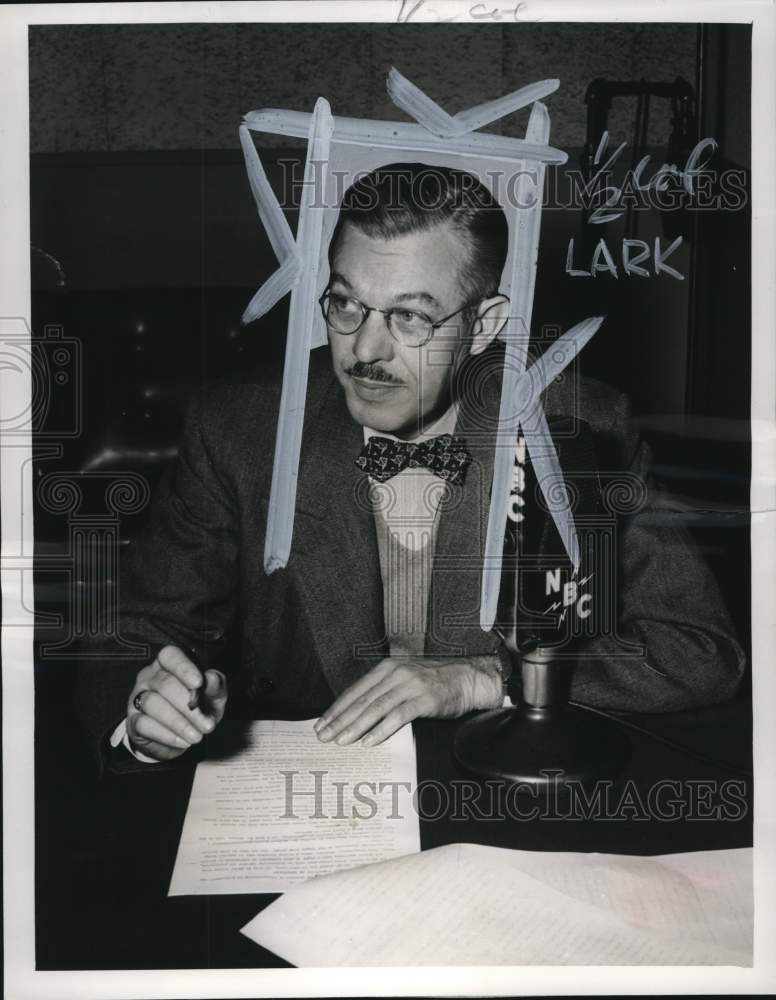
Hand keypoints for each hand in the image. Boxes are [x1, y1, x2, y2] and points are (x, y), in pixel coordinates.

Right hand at [127, 645, 227, 760]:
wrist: (180, 737)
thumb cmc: (197, 709)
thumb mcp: (213, 697)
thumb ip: (215, 686)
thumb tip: (212, 678)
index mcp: (169, 664)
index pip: (170, 655)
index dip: (184, 668)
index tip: (199, 683)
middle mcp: (149, 677)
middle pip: (164, 684)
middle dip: (188, 707)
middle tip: (208, 725)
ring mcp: (137, 697)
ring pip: (153, 704)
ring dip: (179, 723)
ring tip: (197, 736)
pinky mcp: (132, 720)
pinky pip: (144, 724)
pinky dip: (166, 735)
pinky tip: (182, 741)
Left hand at [314, 655, 502, 746]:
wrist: (468, 679)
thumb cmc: (435, 683)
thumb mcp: (405, 680)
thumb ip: (384, 692)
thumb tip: (357, 714)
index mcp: (387, 668)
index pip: (356, 690)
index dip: (337, 708)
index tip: (321, 724)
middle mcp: (396, 674)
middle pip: (362, 700)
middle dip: (340, 720)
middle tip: (323, 736)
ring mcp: (410, 685)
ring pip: (376, 708)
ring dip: (356, 726)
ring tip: (341, 740)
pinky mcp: (424, 699)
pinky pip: (398, 716)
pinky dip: (382, 730)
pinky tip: (369, 741)